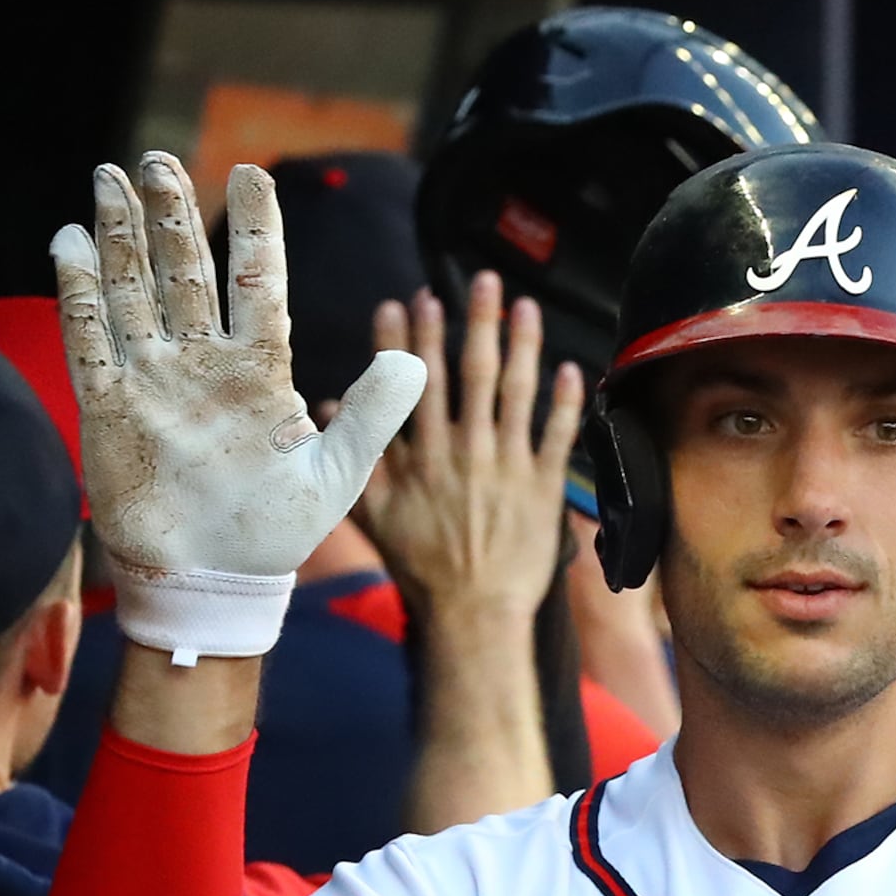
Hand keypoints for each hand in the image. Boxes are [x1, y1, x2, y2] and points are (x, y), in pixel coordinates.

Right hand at [51, 154, 425, 658]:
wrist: (214, 586)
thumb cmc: (276, 534)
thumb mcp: (340, 474)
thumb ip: (373, 414)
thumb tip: (414, 358)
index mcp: (261, 369)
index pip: (258, 280)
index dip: (254, 227)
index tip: (250, 173)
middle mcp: (203, 362)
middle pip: (184, 270)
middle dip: (170, 213)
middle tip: (156, 159)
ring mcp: (153, 381)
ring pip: (134, 291)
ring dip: (121, 236)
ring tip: (110, 178)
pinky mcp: (108, 409)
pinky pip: (89, 339)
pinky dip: (78, 291)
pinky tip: (69, 241)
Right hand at [358, 274, 581, 630]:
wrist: (473, 612)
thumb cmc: (421, 566)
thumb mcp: (369, 515)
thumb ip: (351, 459)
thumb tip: (324, 410)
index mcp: (421, 455)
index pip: (411, 384)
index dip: (408, 340)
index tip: (406, 302)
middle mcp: (463, 450)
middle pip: (466, 373)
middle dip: (468, 322)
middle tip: (476, 282)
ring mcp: (506, 465)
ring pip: (515, 391)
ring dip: (520, 343)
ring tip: (523, 305)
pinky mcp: (543, 486)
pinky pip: (557, 435)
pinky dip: (566, 401)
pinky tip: (571, 367)